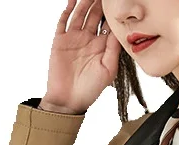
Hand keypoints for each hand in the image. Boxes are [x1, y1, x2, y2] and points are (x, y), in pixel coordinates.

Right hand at [40, 0, 121, 114]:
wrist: (68, 100)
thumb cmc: (90, 90)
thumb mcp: (108, 70)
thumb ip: (113, 49)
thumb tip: (118, 30)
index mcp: (101, 47)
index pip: (108, 24)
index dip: (112, 13)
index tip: (116, 3)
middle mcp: (88, 40)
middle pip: (95, 15)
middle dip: (99, 3)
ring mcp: (74, 38)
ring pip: (80, 14)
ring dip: (85, 2)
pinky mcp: (60, 40)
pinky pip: (64, 20)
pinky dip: (67, 9)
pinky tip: (73, 0)